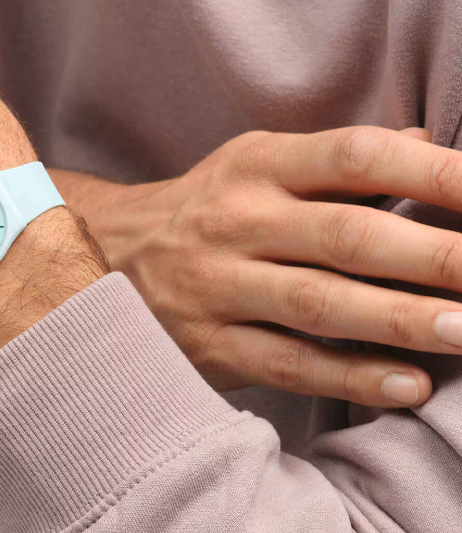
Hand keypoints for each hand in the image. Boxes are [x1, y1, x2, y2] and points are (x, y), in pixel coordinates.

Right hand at [53, 125, 461, 408]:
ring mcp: (217, 286)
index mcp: (256, 166)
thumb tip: (432, 147)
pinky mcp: (207, 344)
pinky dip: (349, 376)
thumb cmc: (202, 209)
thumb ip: (339, 162)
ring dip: (402, 320)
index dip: (435, 175)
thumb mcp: (254, 164)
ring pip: (319, 305)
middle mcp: (236, 222)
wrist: (105, 255)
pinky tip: (408, 385)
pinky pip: (286, 364)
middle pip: (347, 236)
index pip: (355, 157)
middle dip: (436, 258)